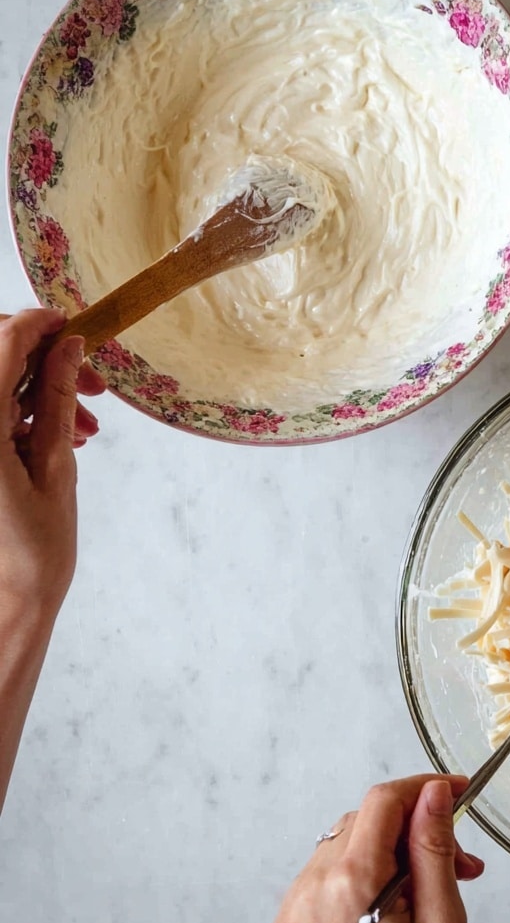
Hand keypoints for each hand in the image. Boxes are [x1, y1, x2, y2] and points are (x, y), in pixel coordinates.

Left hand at [0, 308, 104, 632]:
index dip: (36, 324)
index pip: (0, 345)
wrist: (8, 598)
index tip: (72, 324)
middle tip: (88, 382)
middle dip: (39, 356)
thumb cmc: (35, 547)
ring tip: (86, 421)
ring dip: (35, 387)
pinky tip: (59, 434)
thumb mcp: (56, 466)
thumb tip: (69, 347)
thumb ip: (57, 399)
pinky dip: (21, 411)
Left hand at [271, 774, 484, 922]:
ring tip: (433, 889)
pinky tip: (396, 904)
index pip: (382, 802)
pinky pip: (328, 874)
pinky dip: (363, 875)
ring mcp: (293, 911)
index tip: (457, 789)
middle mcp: (308, 892)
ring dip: (392, 852)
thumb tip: (434, 792)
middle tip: (460, 860)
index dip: (423, 788)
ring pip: (347, 844)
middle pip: (366, 821)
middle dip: (415, 829)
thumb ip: (434, 848)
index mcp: (348, 887)